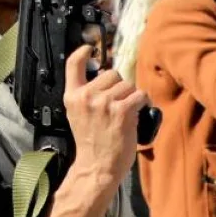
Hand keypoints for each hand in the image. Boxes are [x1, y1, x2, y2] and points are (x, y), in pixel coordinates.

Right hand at [63, 45, 147, 192]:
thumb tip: (106, 78)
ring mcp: (104, 103)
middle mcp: (86, 96)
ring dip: (131, 96)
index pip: (73, 64)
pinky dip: (142, 104)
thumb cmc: (91, 143)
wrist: (97, 167)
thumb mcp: (77, 115)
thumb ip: (85, 96)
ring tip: (125, 114)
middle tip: (116, 106)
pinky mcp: (122, 111)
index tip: (90, 49)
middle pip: (112, 73)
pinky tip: (137, 115)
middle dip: (119, 86)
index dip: (83, 52)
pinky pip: (140, 95)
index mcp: (72, 96)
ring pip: (128, 84)